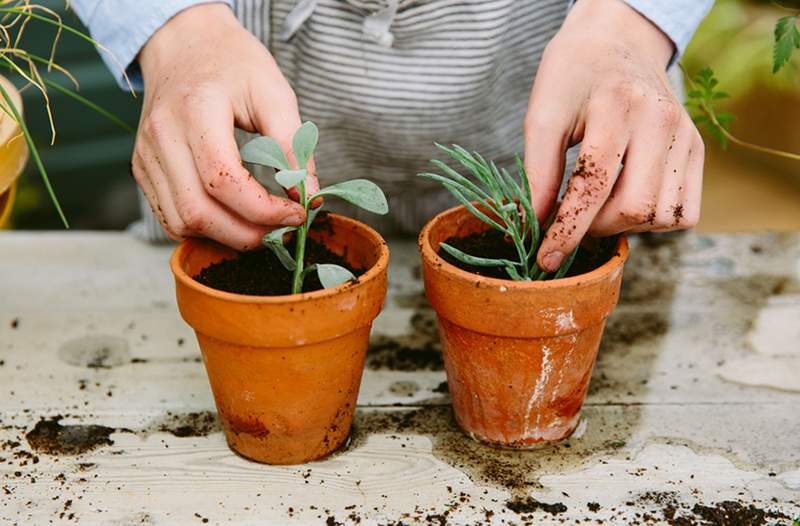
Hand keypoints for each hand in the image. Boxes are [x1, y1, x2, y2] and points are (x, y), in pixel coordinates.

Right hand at [133, 3, 317, 249]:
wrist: (185, 43)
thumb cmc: (233, 63)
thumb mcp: (274, 93)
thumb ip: (293, 146)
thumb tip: (309, 197)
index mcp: (195, 111)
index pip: (223, 181)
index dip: (264, 210)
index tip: (297, 214)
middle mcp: (162, 136)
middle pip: (199, 212)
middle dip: (247, 234)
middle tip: (283, 230)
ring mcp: (146, 155)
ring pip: (181, 223)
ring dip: (226, 237)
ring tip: (261, 227)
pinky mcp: (143, 169)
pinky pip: (170, 218)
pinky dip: (205, 230)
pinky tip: (234, 219)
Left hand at [524, 0, 703, 271]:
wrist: (616, 42)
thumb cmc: (572, 75)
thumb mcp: (543, 113)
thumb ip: (537, 171)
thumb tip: (532, 224)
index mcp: (617, 107)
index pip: (593, 185)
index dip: (566, 229)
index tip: (545, 259)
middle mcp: (660, 121)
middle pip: (632, 208)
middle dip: (594, 227)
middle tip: (572, 215)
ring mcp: (685, 136)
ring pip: (660, 216)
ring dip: (623, 225)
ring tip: (598, 204)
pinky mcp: (697, 149)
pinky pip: (685, 213)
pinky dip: (654, 221)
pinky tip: (628, 200)